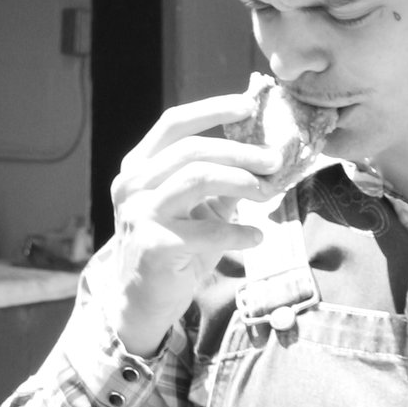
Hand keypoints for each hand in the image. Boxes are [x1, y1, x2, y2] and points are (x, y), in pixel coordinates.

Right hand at [103, 92, 280, 352]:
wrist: (141, 300)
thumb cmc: (174, 246)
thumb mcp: (194, 207)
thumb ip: (218, 179)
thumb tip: (265, 155)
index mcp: (139, 166)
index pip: (173, 123)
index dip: (212, 110)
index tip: (249, 106)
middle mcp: (133, 184)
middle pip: (192, 149)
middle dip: (240, 151)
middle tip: (274, 160)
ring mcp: (139, 213)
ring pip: (196, 178)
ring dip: (241, 182)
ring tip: (269, 192)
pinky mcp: (153, 244)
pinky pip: (206, 230)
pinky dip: (239, 231)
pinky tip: (257, 236)